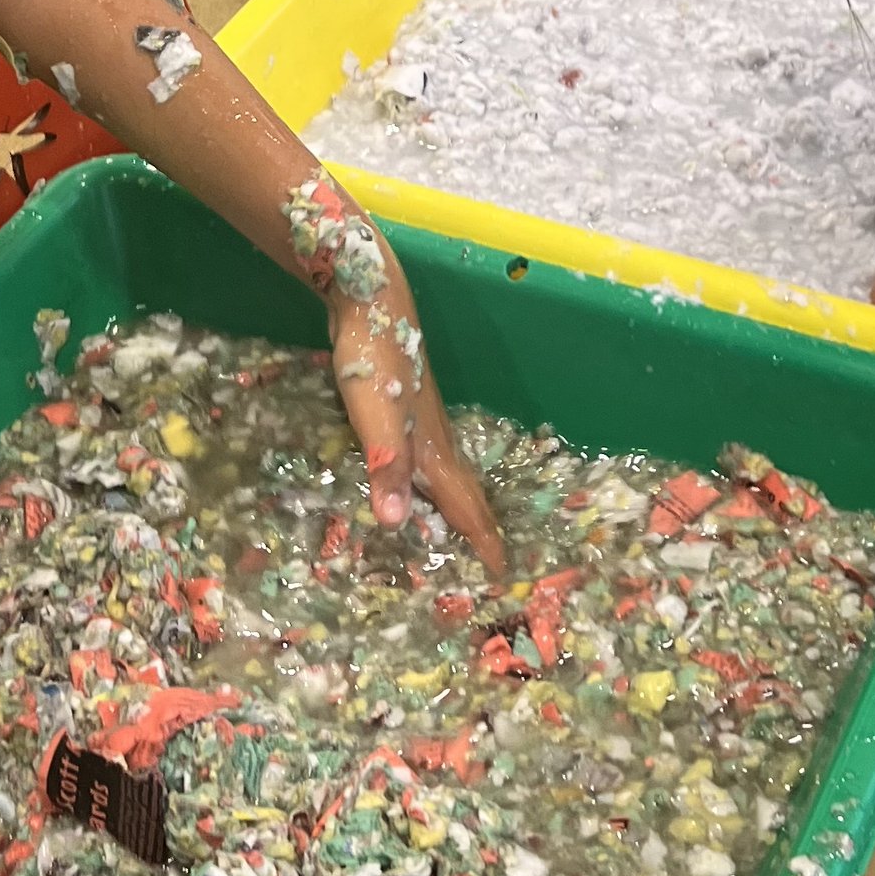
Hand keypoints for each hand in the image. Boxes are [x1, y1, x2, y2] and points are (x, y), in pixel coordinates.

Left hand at [317, 229, 505, 574]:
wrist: (372, 301)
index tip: (503, 574)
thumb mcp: (374, 417)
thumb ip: (386, 466)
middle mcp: (437, 437)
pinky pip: (432, 458)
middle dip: (480, 528)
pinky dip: (435, 482)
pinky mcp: (409, 406)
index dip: (483, 539)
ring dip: (460, 505)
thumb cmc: (374, 359)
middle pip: (466, 491)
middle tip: (491, 562)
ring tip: (462, 532)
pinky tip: (419, 480)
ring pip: (451, 473)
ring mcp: (425, 419)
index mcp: (433, 447)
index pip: (465, 504)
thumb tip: (397, 522)